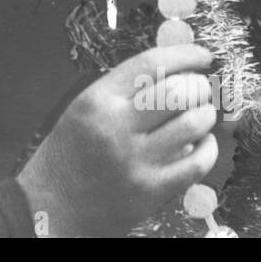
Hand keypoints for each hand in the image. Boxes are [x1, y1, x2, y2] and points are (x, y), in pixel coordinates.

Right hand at [16, 43, 218, 236]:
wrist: (51, 206)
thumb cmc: (70, 154)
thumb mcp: (84, 110)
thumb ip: (123, 91)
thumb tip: (176, 70)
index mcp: (96, 101)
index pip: (149, 64)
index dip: (184, 55)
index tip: (202, 55)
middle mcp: (115, 128)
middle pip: (177, 92)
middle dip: (200, 86)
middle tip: (202, 88)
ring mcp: (134, 161)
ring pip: (193, 125)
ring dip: (206, 115)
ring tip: (202, 115)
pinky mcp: (150, 191)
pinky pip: (196, 164)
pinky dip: (208, 149)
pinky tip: (202, 144)